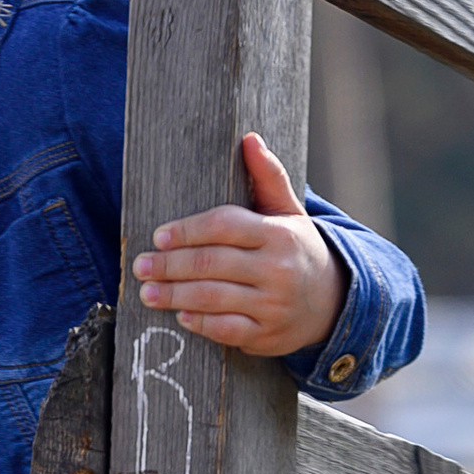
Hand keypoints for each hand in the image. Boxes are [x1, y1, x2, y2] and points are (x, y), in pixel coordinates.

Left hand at [133, 130, 345, 355]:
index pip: (224, 226)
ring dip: (173, 295)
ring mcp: (272, 304)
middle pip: (211, 263)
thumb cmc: (297, 250)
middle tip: (141, 265)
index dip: (188, 230)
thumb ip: (268, 177)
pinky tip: (179, 314)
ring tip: (147, 292)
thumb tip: (248, 139)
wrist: (332, 301)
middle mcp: (277, 269)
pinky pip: (224, 329)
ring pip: (212, 298)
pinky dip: (198, 322)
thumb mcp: (289, 212)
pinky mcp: (266, 334)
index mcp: (279, 234)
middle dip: (170, 265)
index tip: (159, 236)